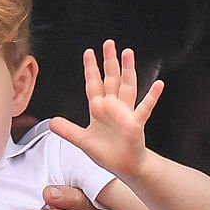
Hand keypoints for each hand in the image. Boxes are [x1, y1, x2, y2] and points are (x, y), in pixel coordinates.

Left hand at [50, 39, 163, 178]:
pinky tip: (158, 85)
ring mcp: (126, 113)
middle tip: (109, 43)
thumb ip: (68, 130)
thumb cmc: (106, 152)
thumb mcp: (82, 140)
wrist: (123, 165)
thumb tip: (51, 122)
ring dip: (128, 70)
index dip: (91, 69)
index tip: (89, 52)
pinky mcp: (136, 123)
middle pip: (111, 79)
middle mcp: (113, 106)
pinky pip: (145, 108)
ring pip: (127, 87)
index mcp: (99, 108)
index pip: (94, 84)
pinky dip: (152, 97)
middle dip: (109, 62)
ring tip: (128, 53)